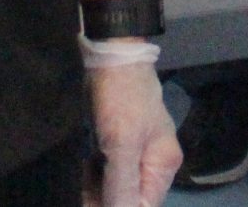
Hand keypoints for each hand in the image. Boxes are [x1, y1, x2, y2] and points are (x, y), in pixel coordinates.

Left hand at [85, 51, 178, 206]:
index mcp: (162, 166)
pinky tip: (85, 165)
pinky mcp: (120, 144)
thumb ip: (122, 185)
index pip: (143, 206)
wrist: (111, 56)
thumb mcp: (121, 144)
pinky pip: (109, 171)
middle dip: (104, 198)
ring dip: (96, 187)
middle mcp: (153, 164)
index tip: (92, 201)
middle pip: (130, 197)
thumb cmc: (120, 99)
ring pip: (116, 187)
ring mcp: (137, 153)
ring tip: (84, 170)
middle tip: (86, 181)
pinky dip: (94, 174)